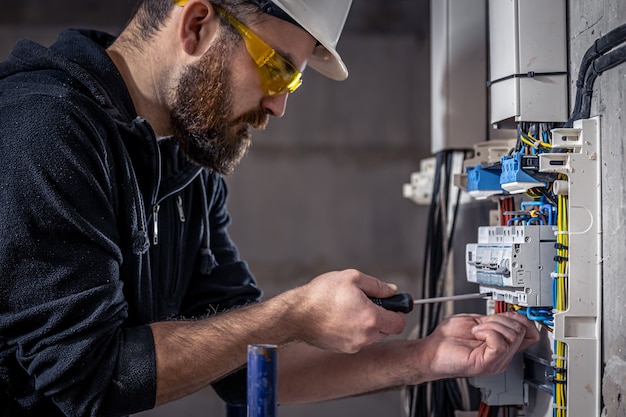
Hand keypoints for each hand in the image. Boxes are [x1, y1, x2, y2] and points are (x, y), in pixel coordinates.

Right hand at [290, 269, 406, 353]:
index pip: (399, 322)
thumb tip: (391, 290)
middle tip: (370, 302)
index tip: (394, 304)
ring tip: (352, 308)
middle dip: (384, 316)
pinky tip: (342, 317)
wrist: (296, 315)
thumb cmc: (321, 295)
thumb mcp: (352, 278)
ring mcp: (353, 345)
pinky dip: (356, 330)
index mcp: (371, 318)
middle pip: (387, 330)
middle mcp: (365, 336)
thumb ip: (377, 285)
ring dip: (369, 324)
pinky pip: (358, 340)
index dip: (399, 311)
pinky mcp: (342, 349)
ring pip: (372, 336)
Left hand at [420, 312, 539, 379]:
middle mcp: (502, 355)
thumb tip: (512, 315)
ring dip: (491, 325)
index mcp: (502, 345)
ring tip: (477, 330)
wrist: (432, 350)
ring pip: (512, 335)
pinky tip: (476, 334)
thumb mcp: (478, 322)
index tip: (510, 314)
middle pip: (521, 331)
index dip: (523, 319)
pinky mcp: (487, 363)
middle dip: (501, 319)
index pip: (530, 334)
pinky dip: (487, 332)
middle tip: (483, 324)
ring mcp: (496, 361)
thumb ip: (496, 320)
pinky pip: (500, 343)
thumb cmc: (448, 339)